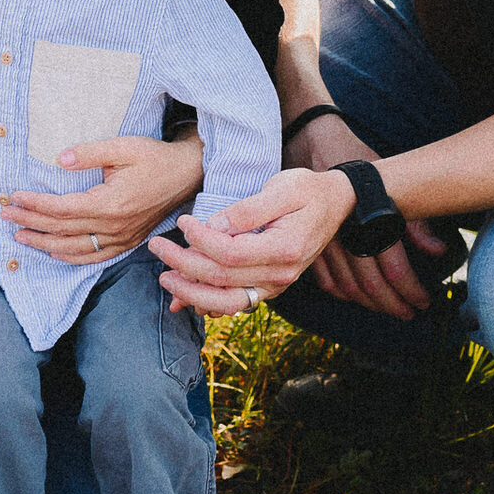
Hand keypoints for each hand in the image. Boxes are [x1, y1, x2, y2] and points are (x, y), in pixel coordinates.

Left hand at [0, 133, 205, 264]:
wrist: (187, 175)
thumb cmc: (155, 157)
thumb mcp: (124, 147)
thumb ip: (90, 153)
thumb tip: (60, 160)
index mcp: (111, 203)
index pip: (62, 209)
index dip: (35, 204)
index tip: (13, 197)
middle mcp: (114, 227)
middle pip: (62, 229)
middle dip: (30, 221)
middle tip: (4, 214)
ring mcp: (121, 238)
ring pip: (74, 248)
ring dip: (43, 243)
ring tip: (19, 235)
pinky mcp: (127, 242)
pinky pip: (93, 257)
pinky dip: (69, 257)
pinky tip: (53, 252)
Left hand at [148, 168, 354, 315]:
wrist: (337, 205)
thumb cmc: (308, 190)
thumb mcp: (283, 188)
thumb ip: (248, 210)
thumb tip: (213, 226)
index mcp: (284, 248)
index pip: (230, 253)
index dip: (200, 240)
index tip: (183, 221)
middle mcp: (281, 274)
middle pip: (222, 280)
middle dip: (184, 266)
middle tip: (156, 248)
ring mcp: (276, 285)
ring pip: (227, 302)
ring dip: (192, 294)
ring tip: (165, 279)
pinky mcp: (270, 287)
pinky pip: (236, 303)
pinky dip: (209, 305)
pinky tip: (185, 301)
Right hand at [277, 112, 449, 316]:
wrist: (310, 139)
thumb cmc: (353, 157)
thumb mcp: (389, 179)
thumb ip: (415, 218)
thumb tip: (439, 251)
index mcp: (366, 216)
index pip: (392, 266)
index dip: (410, 290)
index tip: (423, 301)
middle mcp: (342, 231)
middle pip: (369, 283)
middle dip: (393, 304)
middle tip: (410, 313)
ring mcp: (320, 237)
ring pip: (346, 286)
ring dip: (369, 303)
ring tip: (389, 309)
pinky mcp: (306, 239)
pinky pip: (323, 279)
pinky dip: (341, 292)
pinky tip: (356, 297)